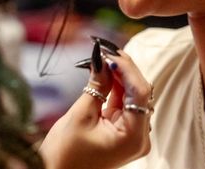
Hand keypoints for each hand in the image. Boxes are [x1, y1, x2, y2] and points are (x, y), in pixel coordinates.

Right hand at [40, 39, 152, 168]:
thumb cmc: (63, 154)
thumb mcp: (80, 115)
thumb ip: (96, 85)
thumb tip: (101, 56)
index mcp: (134, 137)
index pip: (140, 93)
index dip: (127, 69)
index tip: (111, 52)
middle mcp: (139, 136)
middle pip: (139, 92)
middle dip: (123, 68)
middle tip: (106, 49)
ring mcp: (132, 134)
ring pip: (132, 95)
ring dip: (118, 75)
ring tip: (103, 56)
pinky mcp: (123, 130)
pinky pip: (123, 102)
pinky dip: (115, 87)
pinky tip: (104, 71)